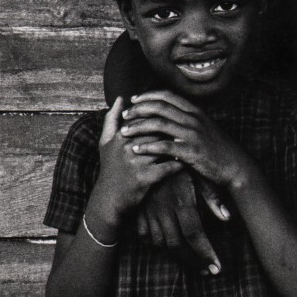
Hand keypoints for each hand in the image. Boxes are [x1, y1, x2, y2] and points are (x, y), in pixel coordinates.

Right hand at [91, 96, 182, 225]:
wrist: (109, 199)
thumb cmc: (110, 167)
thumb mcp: (105, 142)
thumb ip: (112, 118)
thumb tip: (121, 98)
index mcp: (120, 135)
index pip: (144, 116)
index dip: (159, 114)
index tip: (171, 115)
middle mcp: (128, 146)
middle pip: (157, 129)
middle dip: (171, 127)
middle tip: (187, 125)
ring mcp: (137, 162)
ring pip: (164, 146)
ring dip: (179, 142)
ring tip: (191, 140)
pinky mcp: (146, 178)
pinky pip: (169, 167)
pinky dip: (179, 163)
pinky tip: (187, 160)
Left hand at [120, 91, 252, 190]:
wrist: (235, 164)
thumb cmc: (218, 148)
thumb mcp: (205, 127)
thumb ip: (188, 119)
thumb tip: (169, 114)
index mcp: (195, 111)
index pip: (167, 96)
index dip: (148, 96)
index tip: (133, 100)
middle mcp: (193, 119)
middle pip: (160, 107)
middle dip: (138, 110)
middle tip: (124, 115)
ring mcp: (192, 134)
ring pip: (159, 124)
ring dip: (138, 126)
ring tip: (125, 132)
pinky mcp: (191, 151)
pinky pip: (165, 146)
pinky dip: (148, 146)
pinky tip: (137, 149)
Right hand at [137, 170, 228, 273]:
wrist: (149, 148)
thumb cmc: (180, 161)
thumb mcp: (199, 175)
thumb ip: (212, 197)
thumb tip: (227, 218)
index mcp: (181, 201)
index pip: (194, 234)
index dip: (206, 253)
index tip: (217, 268)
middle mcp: (164, 210)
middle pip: (177, 245)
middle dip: (194, 261)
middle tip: (207, 270)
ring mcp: (149, 212)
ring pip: (161, 244)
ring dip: (177, 258)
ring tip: (193, 263)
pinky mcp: (140, 211)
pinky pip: (145, 236)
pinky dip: (155, 245)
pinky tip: (167, 249)